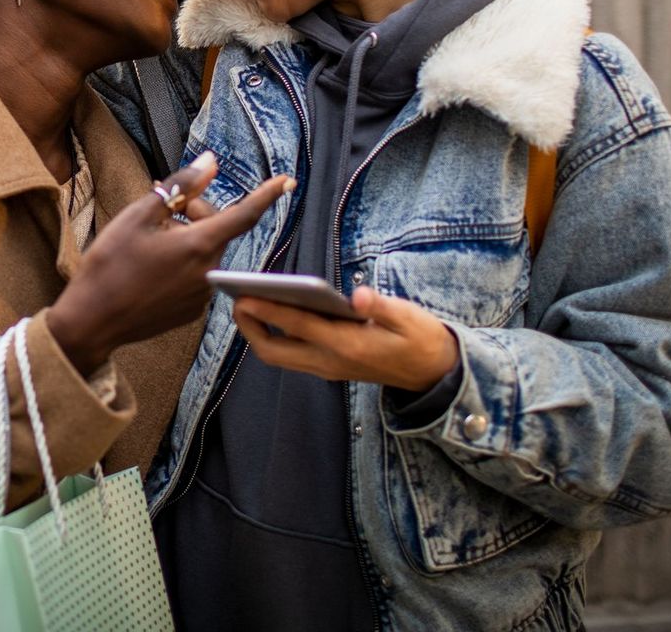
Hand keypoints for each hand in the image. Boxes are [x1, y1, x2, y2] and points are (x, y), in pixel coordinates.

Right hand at [47, 153, 293, 374]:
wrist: (91, 320)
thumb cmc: (110, 264)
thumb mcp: (139, 216)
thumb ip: (180, 188)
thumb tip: (210, 164)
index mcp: (199, 245)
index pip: (244, 214)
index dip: (266, 195)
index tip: (287, 181)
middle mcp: (208, 272)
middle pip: (216, 229)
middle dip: (195, 211)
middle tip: (160, 204)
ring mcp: (201, 296)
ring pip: (204, 252)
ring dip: (186, 237)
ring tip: (148, 238)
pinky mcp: (190, 311)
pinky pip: (195, 276)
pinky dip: (181, 263)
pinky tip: (150, 266)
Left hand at [232, 286, 460, 391]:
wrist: (434, 374)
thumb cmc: (420, 339)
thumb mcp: (408, 318)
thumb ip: (381, 307)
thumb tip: (358, 296)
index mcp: (347, 345)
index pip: (298, 326)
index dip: (268, 310)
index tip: (244, 295)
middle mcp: (330, 361)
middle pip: (274, 352)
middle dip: (250, 329)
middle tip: (236, 300)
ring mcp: (327, 368)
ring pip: (279, 356)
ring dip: (258, 334)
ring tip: (246, 303)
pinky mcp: (328, 368)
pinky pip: (291, 355)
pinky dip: (275, 336)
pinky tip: (271, 312)